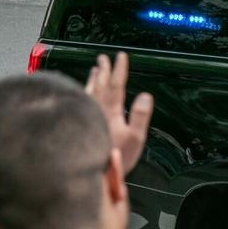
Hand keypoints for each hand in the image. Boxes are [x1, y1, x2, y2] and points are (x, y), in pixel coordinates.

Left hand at [85, 52, 153, 173]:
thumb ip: (141, 115)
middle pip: (100, 85)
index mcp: (111, 111)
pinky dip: (85, 90)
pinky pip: (82, 99)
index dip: (119, 69)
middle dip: (105, 70)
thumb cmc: (117, 156)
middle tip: (105, 57)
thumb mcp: (136, 137)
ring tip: (96, 68)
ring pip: (89, 91)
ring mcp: (88, 114)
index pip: (116, 85)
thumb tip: (146, 95)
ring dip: (94, 78)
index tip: (121, 56)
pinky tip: (84, 90)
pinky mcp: (81, 121)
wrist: (94, 172)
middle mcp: (97, 109)